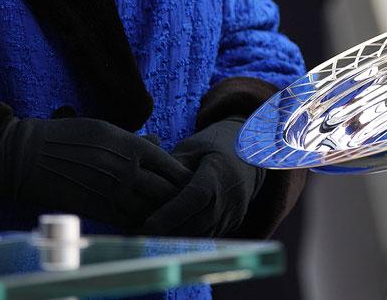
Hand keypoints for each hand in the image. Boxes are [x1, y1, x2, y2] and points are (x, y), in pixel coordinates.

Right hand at [0, 116, 192, 229]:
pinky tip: (144, 224)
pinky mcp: (97, 209)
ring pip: (151, 210)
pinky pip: (129, 222)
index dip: (182, 176)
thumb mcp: (105, 129)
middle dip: (178, 198)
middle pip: (167, 191)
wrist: (30, 156)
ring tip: (168, 215)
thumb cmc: (68, 137)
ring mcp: (113, 191)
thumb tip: (157, 143)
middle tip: (183, 202)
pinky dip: (140, 224)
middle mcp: (127, 169)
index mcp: (132, 146)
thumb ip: (133, 140)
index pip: (171, 165)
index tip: (186, 181)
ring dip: (161, 214)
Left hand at [141, 118, 263, 237]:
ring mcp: (233, 213)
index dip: (171, 213)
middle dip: (166, 232)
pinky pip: (207, 236)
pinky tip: (168, 235)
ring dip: (175, 238)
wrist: (248, 155)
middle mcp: (230, 196)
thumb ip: (171, 167)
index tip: (146, 224)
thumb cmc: (212, 147)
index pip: (195, 197)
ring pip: (201, 235)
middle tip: (138, 236)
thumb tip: (145, 184)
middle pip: (197, 222)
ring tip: (148, 238)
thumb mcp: (191, 148)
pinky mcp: (232, 224)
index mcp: (219, 171)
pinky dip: (187, 237)